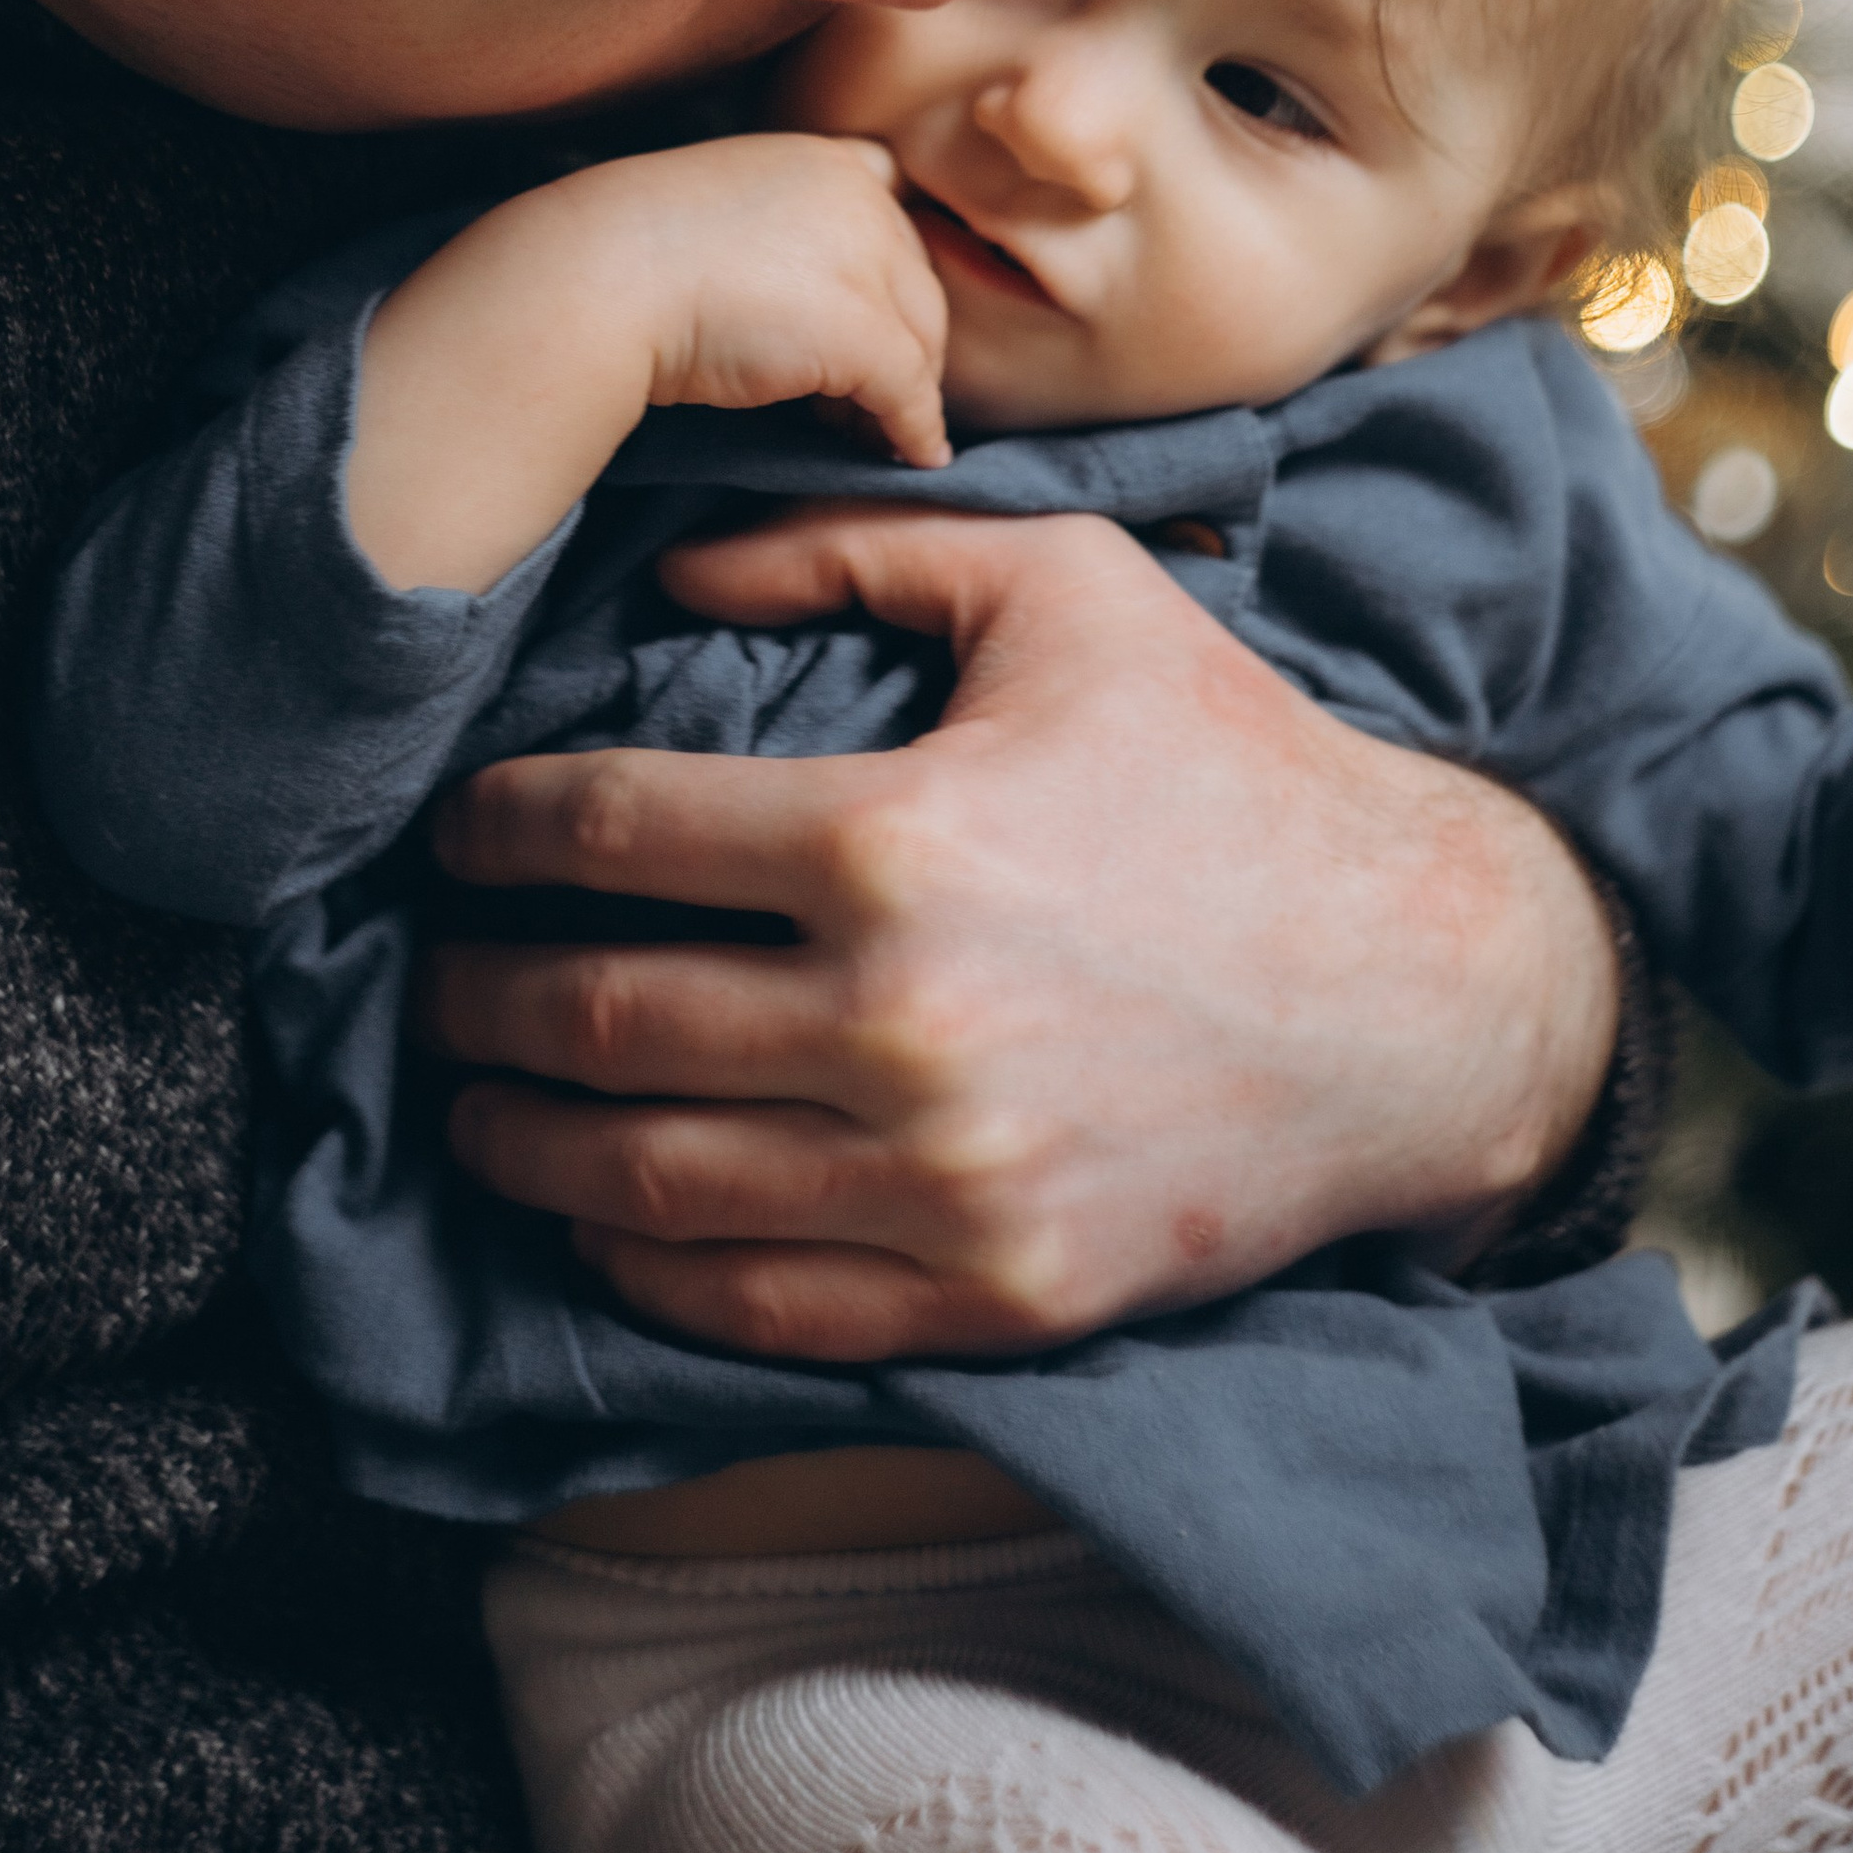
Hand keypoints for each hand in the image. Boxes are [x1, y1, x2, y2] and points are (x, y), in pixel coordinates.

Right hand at [350, 136, 948, 593]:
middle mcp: (859, 197)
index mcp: (818, 158)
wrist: (597, 279)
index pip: (888, 206)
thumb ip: (766, 234)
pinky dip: (915, 430)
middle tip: (870, 396)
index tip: (865, 308)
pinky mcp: (864, 332)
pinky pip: (911, 393)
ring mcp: (869, 260)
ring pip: (921, 338)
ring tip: (872, 430)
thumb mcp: (708, 213)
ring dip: (907, 389)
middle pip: (915, 280)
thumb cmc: (624, 252)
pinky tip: (913, 456)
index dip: (885, 265)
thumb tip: (792, 299)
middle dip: (902, 339)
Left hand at [419, 504, 1619, 1360]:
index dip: (497, 831)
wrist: (1421, 991)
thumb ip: (853, 547)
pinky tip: (602, 1218)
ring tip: (476, 1102)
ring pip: (638, 1180)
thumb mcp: (1064, 588)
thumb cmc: (1231, 761)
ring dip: (521, 1142)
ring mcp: (939, 1180)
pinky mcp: (988, 1295)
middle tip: (431, 976)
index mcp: (892, 838)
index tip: (457, 833)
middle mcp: (895, 1022)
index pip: (610, 835)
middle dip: (475, 994)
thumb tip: (670, 562)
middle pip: (591, 1018)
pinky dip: (639, 1268)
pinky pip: (748, 1305)